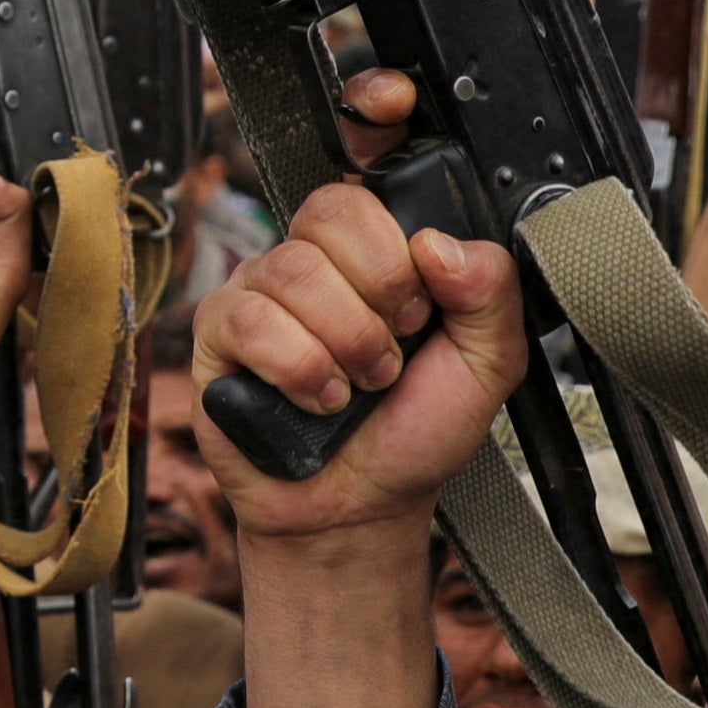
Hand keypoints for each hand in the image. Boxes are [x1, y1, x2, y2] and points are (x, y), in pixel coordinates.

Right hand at [191, 181, 527, 553]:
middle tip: (387, 357)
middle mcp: (307, 265)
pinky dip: (298, 371)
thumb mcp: (486, 364)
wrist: (361, 508)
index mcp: (366, 255)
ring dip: (341, 346)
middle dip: (373, 303)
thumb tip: (439, 243)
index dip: (394, 256)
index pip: (362, 199)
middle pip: (324, 218)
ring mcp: (255, 296)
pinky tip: (316, 401)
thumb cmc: (412, 432)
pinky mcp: (216, 339)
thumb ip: (490, 291)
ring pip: (290, 273)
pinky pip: (248, 322)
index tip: (417, 317)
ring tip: (355, 388)